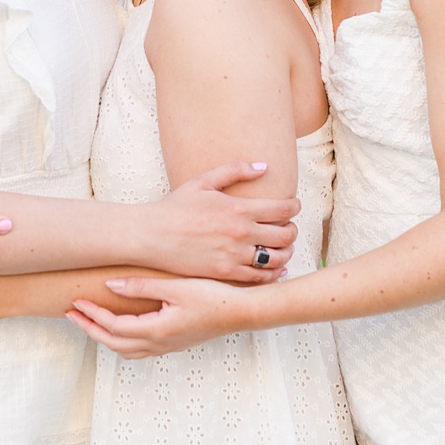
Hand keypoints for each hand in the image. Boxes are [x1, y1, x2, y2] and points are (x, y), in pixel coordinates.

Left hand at [67, 275, 250, 358]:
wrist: (242, 311)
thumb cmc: (214, 296)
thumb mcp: (174, 287)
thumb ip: (141, 287)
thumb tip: (110, 286)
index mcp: (157, 330)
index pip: (113, 327)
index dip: (92, 315)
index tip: (76, 302)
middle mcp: (159, 344)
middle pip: (114, 343)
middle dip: (90, 329)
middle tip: (72, 314)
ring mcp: (167, 346)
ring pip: (126, 350)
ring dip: (104, 337)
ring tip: (90, 321)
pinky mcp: (174, 343)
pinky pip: (139, 350)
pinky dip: (122, 341)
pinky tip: (120, 328)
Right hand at [146, 162, 298, 282]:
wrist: (150, 235)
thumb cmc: (175, 207)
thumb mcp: (202, 182)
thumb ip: (234, 171)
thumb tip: (263, 166)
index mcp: (239, 208)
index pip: (283, 209)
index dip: (294, 207)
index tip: (292, 206)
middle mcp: (241, 233)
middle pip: (286, 235)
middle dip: (292, 230)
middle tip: (288, 227)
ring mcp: (235, 255)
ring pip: (278, 258)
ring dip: (286, 252)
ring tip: (282, 247)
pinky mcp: (226, 273)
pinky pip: (261, 277)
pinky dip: (273, 273)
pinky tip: (273, 268)